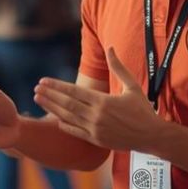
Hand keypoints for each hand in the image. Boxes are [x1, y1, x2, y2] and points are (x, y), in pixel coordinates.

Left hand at [33, 47, 162, 151]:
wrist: (151, 136)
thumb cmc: (143, 110)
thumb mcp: (132, 86)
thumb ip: (118, 67)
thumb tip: (111, 47)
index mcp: (103, 101)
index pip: (74, 91)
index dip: (57, 86)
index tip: (43, 80)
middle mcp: (96, 116)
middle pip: (67, 104)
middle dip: (50, 96)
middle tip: (36, 88)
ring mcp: (95, 130)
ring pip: (68, 118)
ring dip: (51, 108)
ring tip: (39, 100)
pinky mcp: (96, 141)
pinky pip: (75, 132)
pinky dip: (64, 125)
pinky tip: (54, 118)